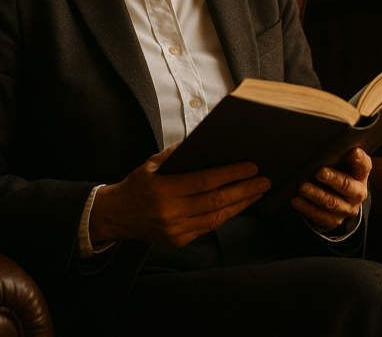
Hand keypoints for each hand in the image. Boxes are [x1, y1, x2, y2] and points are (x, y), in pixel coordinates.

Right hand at [89, 145, 270, 247]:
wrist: (116, 216)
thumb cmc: (138, 184)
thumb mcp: (153, 163)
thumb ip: (180, 153)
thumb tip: (209, 141)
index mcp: (163, 189)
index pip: (205, 180)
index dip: (231, 173)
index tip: (251, 167)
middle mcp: (170, 212)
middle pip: (216, 200)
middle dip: (245, 189)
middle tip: (264, 180)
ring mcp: (176, 229)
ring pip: (217, 216)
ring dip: (241, 203)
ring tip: (258, 192)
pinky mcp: (180, 240)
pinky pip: (209, 226)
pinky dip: (227, 214)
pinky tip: (239, 204)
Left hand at [291, 148, 370, 231]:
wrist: (338, 199)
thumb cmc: (337, 172)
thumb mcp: (341, 162)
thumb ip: (338, 152)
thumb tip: (323, 137)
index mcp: (360, 175)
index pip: (364, 166)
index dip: (359, 160)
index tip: (353, 151)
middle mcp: (357, 193)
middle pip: (347, 186)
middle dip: (333, 178)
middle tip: (319, 172)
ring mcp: (345, 209)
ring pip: (331, 202)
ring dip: (315, 194)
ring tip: (302, 186)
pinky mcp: (332, 220)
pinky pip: (318, 215)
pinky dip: (306, 207)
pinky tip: (295, 200)